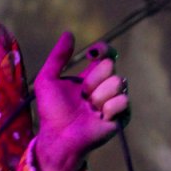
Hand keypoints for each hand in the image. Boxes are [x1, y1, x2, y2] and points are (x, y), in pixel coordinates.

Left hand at [32, 31, 129, 170]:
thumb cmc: (51, 111)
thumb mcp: (47, 80)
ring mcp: (113, 101)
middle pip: (110, 67)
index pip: (106, 55)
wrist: (57, 136)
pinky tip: (98, 116)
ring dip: (98, 95)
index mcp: (91, 77)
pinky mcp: (120, 117)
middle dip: (94, 79)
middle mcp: (104, 87)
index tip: (92, 53)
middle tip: (82, 95)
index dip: (103, 49)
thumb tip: (68, 33)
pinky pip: (124, 102)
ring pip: (117, 83)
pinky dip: (109, 108)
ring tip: (88, 108)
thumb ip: (57, 57)